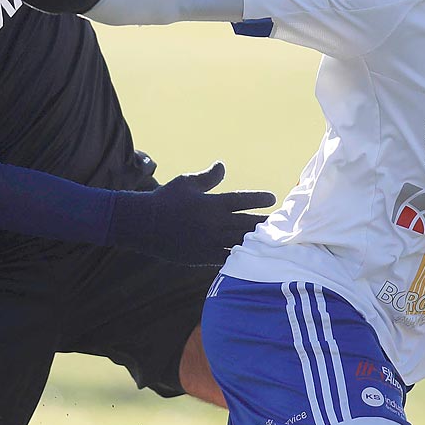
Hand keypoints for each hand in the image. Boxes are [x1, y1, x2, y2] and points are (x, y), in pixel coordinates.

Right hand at [108, 162, 273, 264]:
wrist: (143, 224)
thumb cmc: (165, 199)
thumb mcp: (186, 183)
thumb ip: (208, 177)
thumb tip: (223, 165)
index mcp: (211, 203)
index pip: (242, 200)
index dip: (259, 198)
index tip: (273, 197)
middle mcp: (213, 223)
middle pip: (247, 224)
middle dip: (265, 223)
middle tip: (282, 222)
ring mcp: (209, 241)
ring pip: (240, 242)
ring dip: (257, 241)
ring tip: (272, 240)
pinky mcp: (202, 256)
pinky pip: (227, 258)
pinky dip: (240, 257)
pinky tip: (253, 257)